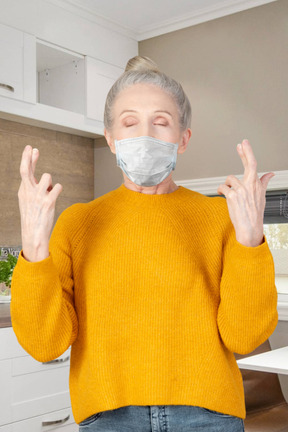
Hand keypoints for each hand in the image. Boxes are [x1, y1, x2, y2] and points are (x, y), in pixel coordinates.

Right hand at [18, 145, 62, 261]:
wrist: (34, 235)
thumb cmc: (33, 218)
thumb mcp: (29, 201)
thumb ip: (35, 188)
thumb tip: (44, 177)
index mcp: (23, 191)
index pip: (24, 171)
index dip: (27, 159)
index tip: (30, 148)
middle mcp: (28, 192)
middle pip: (27, 170)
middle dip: (29, 158)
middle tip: (33, 148)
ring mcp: (38, 197)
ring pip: (47, 177)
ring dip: (51, 182)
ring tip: (49, 191)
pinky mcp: (48, 202)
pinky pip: (58, 187)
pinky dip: (58, 189)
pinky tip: (55, 195)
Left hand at [217, 139, 273, 246]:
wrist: (249, 228)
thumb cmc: (254, 213)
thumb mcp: (262, 196)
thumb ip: (264, 183)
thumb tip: (270, 174)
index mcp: (257, 185)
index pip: (254, 165)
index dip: (248, 152)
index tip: (244, 143)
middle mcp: (251, 185)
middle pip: (248, 164)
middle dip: (244, 152)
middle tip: (241, 144)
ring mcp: (242, 190)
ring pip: (229, 179)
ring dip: (227, 185)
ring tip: (229, 194)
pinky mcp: (232, 195)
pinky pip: (222, 187)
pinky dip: (220, 190)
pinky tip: (222, 195)